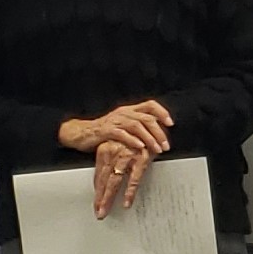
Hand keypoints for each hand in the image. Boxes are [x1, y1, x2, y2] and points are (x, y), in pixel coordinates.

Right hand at [58, 100, 172, 158]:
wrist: (81, 134)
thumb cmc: (104, 132)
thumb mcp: (123, 126)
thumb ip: (138, 127)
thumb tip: (157, 135)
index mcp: (129, 110)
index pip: (150, 105)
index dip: (162, 112)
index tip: (171, 123)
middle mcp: (124, 112)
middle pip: (146, 118)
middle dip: (158, 132)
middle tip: (165, 145)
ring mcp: (115, 120)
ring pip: (137, 126)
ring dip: (149, 138)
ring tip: (156, 149)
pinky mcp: (106, 130)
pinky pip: (122, 134)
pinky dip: (132, 140)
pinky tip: (139, 147)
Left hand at [92, 139, 153, 218]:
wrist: (149, 118)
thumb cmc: (135, 134)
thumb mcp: (118, 146)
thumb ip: (110, 163)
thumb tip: (102, 182)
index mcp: (106, 149)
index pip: (98, 175)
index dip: (97, 191)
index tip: (96, 205)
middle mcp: (113, 152)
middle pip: (104, 180)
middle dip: (101, 198)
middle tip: (100, 213)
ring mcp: (126, 155)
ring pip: (115, 180)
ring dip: (109, 197)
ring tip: (105, 211)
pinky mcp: (140, 157)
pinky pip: (134, 178)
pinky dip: (129, 191)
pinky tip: (126, 202)